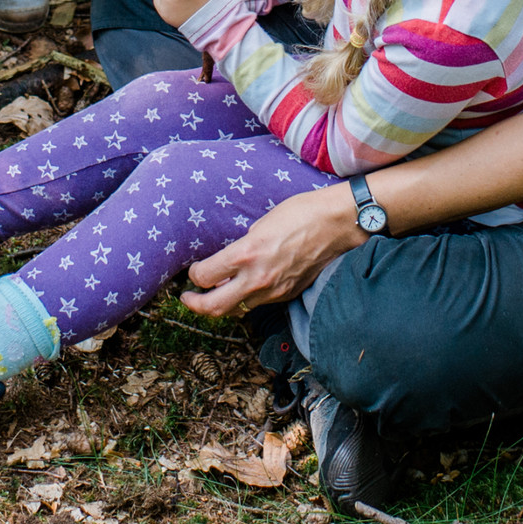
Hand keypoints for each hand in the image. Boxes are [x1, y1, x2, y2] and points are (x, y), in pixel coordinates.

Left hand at [181, 182, 364, 316]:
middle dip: (196, 305)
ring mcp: (273, 291)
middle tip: (188, 298)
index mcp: (246, 254)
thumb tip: (228, 264)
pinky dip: (245, 299)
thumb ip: (241, 247)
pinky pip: (258, 304)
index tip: (193, 270)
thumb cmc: (299, 213)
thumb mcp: (259, 224)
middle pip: (215, 307)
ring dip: (221, 305)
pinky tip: (243, 288)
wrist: (334, 224)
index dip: (194, 275)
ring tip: (213, 294)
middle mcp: (257, 278)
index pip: (205, 276)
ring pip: (236, 310)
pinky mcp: (286, 294)